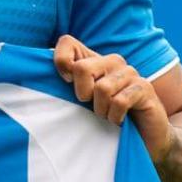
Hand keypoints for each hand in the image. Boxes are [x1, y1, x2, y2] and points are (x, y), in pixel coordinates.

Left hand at [53, 35, 173, 162]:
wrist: (145, 139)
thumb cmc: (107, 120)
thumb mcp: (81, 104)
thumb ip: (64, 88)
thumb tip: (36, 78)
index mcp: (93, 61)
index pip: (68, 42)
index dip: (61, 61)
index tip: (65, 83)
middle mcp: (111, 62)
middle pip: (82, 67)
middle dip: (81, 94)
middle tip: (90, 107)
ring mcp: (130, 73)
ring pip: (102, 87)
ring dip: (101, 110)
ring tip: (107, 116)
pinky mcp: (144, 88)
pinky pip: (120, 101)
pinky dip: (115, 116)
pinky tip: (119, 121)